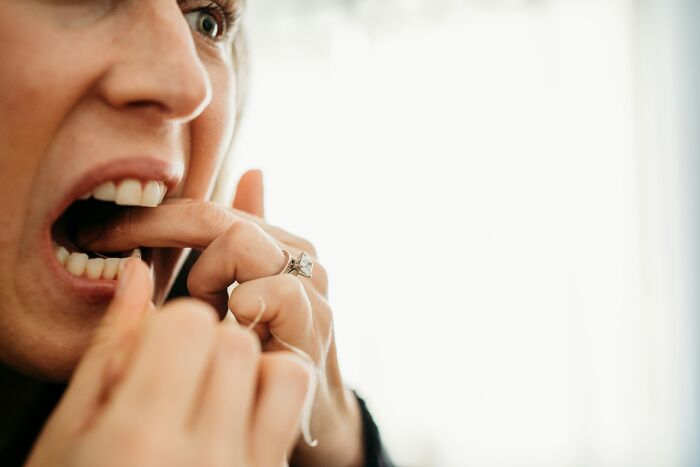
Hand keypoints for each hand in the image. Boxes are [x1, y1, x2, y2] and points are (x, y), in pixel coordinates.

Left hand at [77, 170, 364, 466]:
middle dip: (157, 231)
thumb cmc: (260, 350)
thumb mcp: (239, 290)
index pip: (210, 208)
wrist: (303, 408)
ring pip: (241, 243)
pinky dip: (242, 304)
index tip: (99, 233)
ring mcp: (312, 286)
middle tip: (107, 249)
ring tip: (209, 313)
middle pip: (219, 218)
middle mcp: (301, 254)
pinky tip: (234, 323)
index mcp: (279, 240)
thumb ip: (238, 240)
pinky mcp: (317, 323)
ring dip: (204, 279)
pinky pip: (273, 290)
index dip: (153, 216)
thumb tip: (253, 171)